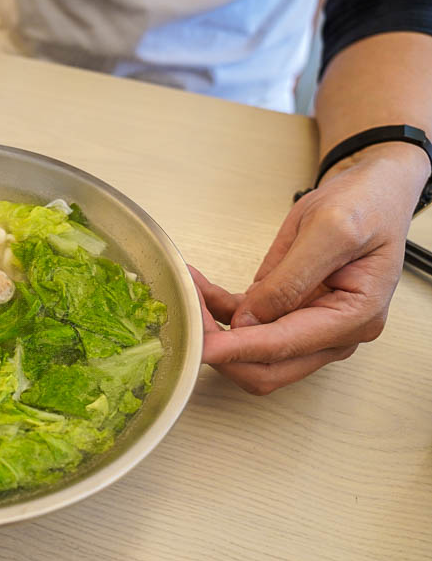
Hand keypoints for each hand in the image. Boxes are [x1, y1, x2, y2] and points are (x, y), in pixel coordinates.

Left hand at [196, 143, 428, 394]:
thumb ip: (291, 279)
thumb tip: (251, 320)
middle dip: (221, 347)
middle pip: (266, 367)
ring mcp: (308, 328)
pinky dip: (217, 311)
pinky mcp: (285, 313)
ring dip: (214, 329)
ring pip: (249, 351)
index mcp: (354, 318)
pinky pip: (244, 323)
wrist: (371, 193)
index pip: (285, 347)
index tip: (202, 347)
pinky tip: (199, 288)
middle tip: (188, 314)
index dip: (238, 349)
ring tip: (189, 291)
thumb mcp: (329, 230)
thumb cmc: (365, 206)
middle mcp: (332, 334)